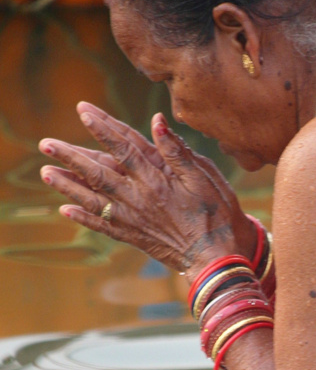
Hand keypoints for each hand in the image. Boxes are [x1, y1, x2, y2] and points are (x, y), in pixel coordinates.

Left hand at [40, 103, 256, 278]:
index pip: (123, 146)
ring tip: (46, 172)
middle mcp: (138, 197)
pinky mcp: (133, 236)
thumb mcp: (204, 177)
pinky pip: (103, 226)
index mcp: (156, 178)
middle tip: (46, 143)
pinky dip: (83, 217)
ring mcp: (133, 218)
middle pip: (98, 171)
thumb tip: (157, 121)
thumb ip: (177, 151)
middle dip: (71, 156)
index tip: (83, 111)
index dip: (103, 127)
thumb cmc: (216, 214)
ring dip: (68, 184)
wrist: (215, 258)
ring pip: (93, 198)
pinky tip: (65, 209)